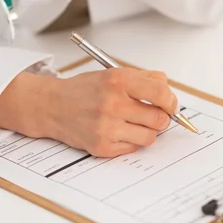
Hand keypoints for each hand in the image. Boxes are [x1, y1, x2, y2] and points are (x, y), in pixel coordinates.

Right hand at [40, 68, 177, 156]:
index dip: (171, 102)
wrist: (51, 106)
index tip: (170, 105)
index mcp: (117, 81)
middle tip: (155, 115)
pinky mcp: (102, 146)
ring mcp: (106, 127)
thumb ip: (145, 78)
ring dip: (148, 131)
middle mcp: (111, 103)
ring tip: (135, 123)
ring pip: (150, 137)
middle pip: (159, 119)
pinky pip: (134, 148)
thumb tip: (167, 87)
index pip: (160, 93)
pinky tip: (119, 130)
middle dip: (162, 118)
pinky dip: (132, 140)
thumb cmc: (85, 90)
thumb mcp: (113, 74)